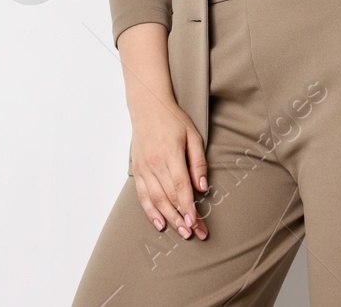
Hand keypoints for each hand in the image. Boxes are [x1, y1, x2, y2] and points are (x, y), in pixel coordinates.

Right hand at [129, 99, 208, 240]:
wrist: (147, 106)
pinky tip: (160, 224)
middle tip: (195, 234)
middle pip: (169, 197)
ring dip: (169, 219)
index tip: (196, 222)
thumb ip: (198, 161)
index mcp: (171, 153)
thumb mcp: (193, 135)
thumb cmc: (173, 119)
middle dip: (183, 218)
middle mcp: (155, 163)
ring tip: (182, 232)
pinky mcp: (137, 171)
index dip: (189, 206)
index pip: (180, 186)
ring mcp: (144, 168)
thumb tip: (203, 187)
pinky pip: (142, 196)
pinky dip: (150, 212)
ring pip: (156, 200)